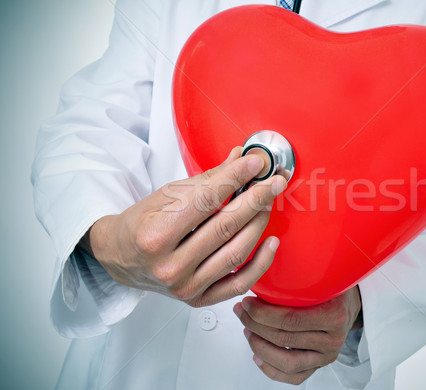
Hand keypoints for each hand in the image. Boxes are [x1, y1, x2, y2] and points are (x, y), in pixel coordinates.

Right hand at [80, 147, 286, 306]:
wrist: (120, 257)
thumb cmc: (142, 224)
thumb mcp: (167, 195)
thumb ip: (208, 180)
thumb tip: (241, 159)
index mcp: (155, 235)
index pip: (205, 201)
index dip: (235, 178)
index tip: (255, 163)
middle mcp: (170, 266)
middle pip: (225, 227)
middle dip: (255, 199)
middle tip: (273, 180)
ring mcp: (185, 287)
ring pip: (236, 253)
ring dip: (259, 224)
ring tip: (268, 203)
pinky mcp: (198, 299)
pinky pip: (239, 284)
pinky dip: (261, 263)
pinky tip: (272, 242)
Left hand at [233, 286, 362, 384]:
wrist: (352, 304)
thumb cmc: (335, 288)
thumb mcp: (325, 276)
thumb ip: (302, 274)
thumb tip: (265, 269)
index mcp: (334, 315)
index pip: (291, 319)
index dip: (263, 313)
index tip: (247, 302)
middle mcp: (332, 339)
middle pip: (284, 338)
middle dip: (255, 325)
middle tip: (241, 311)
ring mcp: (326, 355)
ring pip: (286, 361)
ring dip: (259, 346)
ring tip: (247, 330)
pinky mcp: (320, 365)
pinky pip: (294, 377)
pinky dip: (271, 369)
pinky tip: (258, 356)